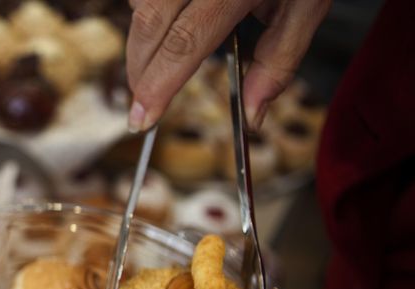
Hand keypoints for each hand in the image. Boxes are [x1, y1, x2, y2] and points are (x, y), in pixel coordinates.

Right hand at [125, 0, 331, 131]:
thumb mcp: (307, 5)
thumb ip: (278, 61)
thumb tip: (252, 114)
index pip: (184, 44)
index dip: (157, 85)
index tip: (143, 118)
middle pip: (149, 26)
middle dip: (140, 71)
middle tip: (142, 101)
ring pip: (139, 4)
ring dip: (142, 39)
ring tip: (157, 60)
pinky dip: (146, 10)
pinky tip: (165, 22)